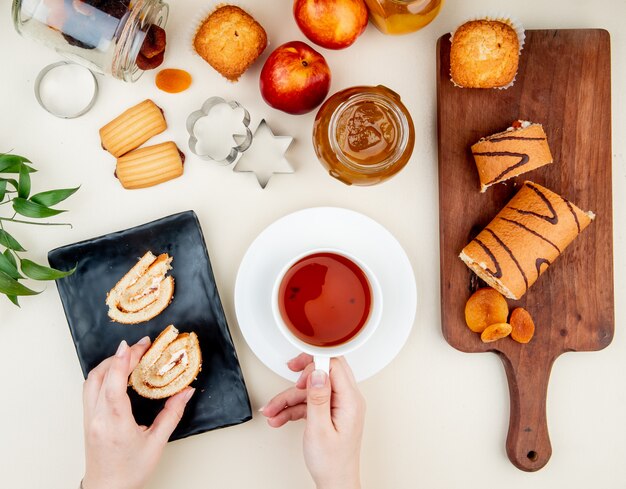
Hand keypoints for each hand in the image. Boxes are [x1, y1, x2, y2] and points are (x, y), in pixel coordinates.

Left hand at [82, 338, 194, 488]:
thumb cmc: (130, 472)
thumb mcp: (157, 443)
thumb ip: (172, 414)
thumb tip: (186, 392)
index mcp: (115, 423)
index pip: (114, 384)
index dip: (122, 361)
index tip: (133, 346)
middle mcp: (97, 418)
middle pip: (101, 376)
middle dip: (120, 356)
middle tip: (140, 347)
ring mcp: (89, 418)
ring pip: (91, 381)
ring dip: (109, 363)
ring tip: (127, 356)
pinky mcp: (87, 419)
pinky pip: (89, 389)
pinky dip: (102, 375)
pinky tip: (115, 373)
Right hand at [260, 354, 365, 488]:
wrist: (334, 483)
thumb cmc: (332, 463)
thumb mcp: (319, 429)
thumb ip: (318, 398)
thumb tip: (318, 373)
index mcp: (350, 400)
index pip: (335, 366)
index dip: (315, 364)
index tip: (298, 369)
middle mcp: (347, 399)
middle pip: (324, 372)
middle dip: (301, 374)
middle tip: (288, 373)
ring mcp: (338, 406)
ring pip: (311, 389)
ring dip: (289, 398)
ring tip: (272, 411)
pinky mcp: (329, 412)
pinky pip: (309, 402)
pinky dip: (292, 408)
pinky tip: (279, 417)